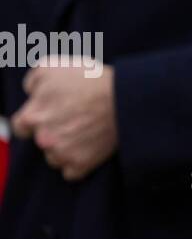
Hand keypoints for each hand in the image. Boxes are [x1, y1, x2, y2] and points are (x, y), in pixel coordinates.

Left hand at [11, 63, 117, 180]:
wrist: (125, 97)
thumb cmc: (91, 80)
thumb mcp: (54, 66)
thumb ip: (33, 80)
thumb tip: (30, 92)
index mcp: (32, 116)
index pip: (20, 125)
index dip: (35, 117)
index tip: (50, 113)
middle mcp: (43, 138)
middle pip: (40, 141)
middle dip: (53, 131)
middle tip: (74, 118)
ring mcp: (62, 154)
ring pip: (54, 157)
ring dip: (65, 148)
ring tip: (86, 131)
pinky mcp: (80, 164)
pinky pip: (71, 172)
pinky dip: (79, 162)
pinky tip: (89, 147)